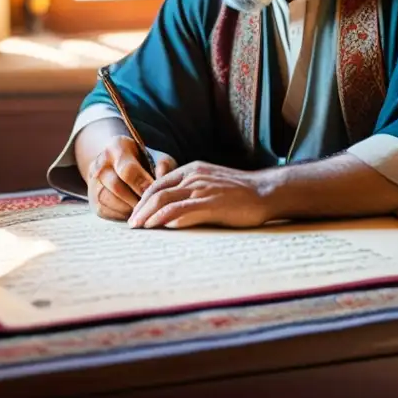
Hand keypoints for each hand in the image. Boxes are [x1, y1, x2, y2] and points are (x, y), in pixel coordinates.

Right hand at [85, 136, 176, 220]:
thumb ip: (163, 166)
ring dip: (128, 209)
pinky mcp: (92, 199)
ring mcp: (93, 181)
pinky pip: (105, 211)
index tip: (154, 193)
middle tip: (150, 206)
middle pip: (115, 186)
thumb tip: (161, 181)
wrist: (119, 164)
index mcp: (117, 147)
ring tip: (143, 209)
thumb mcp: (156, 156)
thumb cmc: (144, 161)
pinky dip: (121, 215)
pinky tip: (133, 212)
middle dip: (135, 199)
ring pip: (108, 200)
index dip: (142, 184)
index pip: (127, 169)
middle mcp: (100, 163)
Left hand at [128, 162, 272, 228]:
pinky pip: (180, 210)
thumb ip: (193, 190)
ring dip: (147, 215)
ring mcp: (201, 189)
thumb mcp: (212, 183)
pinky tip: (157, 227)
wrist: (266, 191)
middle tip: (131, 223)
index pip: (160, 182)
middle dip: (140, 208)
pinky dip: (164, 218)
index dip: (144, 198)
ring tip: (138, 227)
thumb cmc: (241, 191)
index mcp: (193, 169)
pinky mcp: (210, 203)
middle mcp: (194, 176)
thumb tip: (173, 209)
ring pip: (164, 200)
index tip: (136, 212)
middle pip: (157, 191)